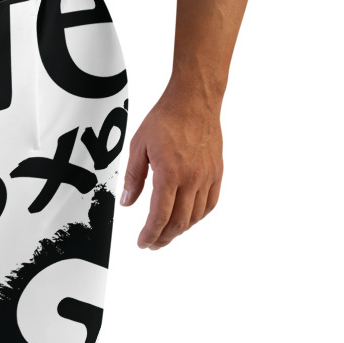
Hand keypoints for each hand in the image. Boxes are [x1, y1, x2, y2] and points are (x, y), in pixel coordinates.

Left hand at [121, 88, 222, 249]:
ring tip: (167, 233)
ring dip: (179, 230)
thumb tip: (127, 203)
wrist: (195, 99)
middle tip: (152, 243)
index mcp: (169, 174)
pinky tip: (187, 219)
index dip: (150, 235)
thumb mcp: (139, 146)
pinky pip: (209, 204)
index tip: (142, 243)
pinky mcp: (217, 172)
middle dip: (163, 238)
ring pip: (195, 217)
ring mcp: (207, 176)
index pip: (159, 217)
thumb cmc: (166, 118)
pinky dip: (197, 217)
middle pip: (178, 223)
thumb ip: (132, 178)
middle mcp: (191, 179)